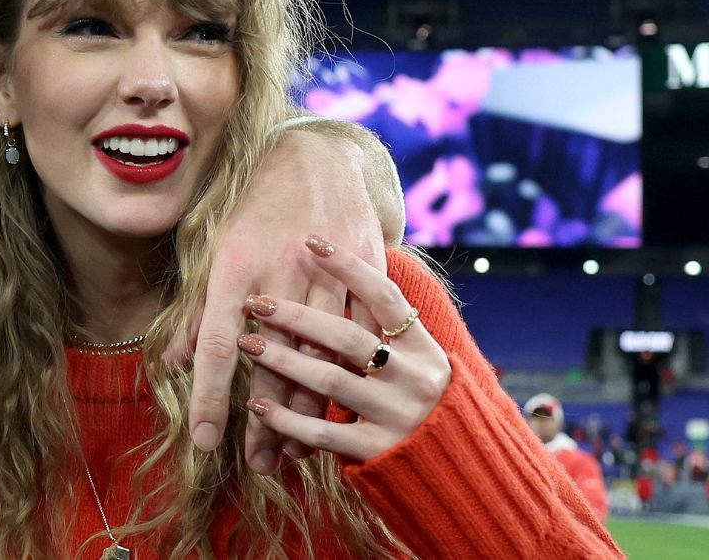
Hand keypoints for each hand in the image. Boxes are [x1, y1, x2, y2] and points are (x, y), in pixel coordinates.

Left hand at [174, 127, 385, 473]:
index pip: (217, 346)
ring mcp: (325, 275)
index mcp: (234, 268)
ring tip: (293, 453)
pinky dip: (350, 377)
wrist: (318, 159)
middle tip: (257, 465)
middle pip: (273, 363)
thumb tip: (173, 365)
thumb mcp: (215, 252)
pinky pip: (359, 338)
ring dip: (308, 410)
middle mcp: (279, 274)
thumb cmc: (254, 209)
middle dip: (265, 421)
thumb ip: (197, 313)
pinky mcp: (363, 274)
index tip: (205, 442)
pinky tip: (339, 411)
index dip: (210, 397)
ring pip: (321, 357)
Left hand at [238, 235, 450, 463]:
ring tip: (246, 345)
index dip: (349, 267)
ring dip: (283, 362)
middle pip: (348, 338)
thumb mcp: (416, 360)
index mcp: (422, 348)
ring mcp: (397, 415)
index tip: (311, 240)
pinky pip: (323, 433)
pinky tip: (257, 405)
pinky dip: (286, 420)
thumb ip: (383, 329)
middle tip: (256, 303)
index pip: (384, 296)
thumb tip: (337, 279)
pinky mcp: (379, 451)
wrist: (462, 468)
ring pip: (330, 381)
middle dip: (296, 318)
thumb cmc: (419, 401)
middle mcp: (414, 378)